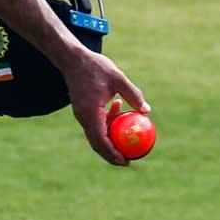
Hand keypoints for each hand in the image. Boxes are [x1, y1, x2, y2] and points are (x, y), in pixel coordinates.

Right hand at [63, 51, 150, 165]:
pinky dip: (106, 123)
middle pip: (97, 144)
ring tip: (126, 139)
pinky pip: (95, 123)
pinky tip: (118, 108)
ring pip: (95, 135)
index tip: (127, 161)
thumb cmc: (95, 67)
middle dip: (111, 154)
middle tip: (128, 160)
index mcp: (90, 113)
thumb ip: (133, 94)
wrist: (72, 58)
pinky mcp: (82, 109)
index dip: (113, 154)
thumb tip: (146, 110)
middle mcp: (84, 117)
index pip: (101, 140)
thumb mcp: (118, 78)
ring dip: (110, 139)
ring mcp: (81, 114)